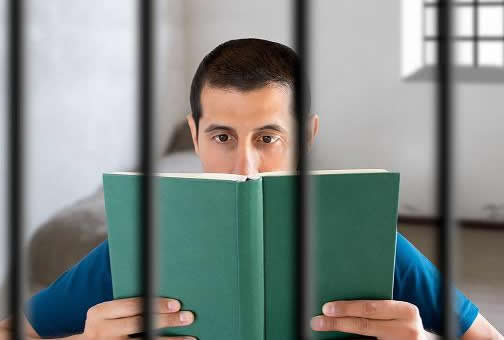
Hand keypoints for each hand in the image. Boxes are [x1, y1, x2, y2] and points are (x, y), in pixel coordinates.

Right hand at [83, 297, 195, 339]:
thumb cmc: (105, 323)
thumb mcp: (107, 312)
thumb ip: (127, 305)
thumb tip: (161, 293)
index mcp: (100, 313)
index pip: (133, 305)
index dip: (156, 304)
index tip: (176, 304)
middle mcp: (102, 331)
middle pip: (140, 324)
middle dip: (166, 321)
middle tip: (188, 317)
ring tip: (190, 339)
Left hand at [311, 300, 426, 339]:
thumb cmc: (401, 322)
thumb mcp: (395, 311)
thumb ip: (376, 306)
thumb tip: (340, 304)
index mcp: (405, 311)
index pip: (370, 308)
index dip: (347, 308)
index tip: (326, 308)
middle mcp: (406, 329)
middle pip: (364, 326)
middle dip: (337, 323)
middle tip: (317, 321)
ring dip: (340, 337)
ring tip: (323, 331)